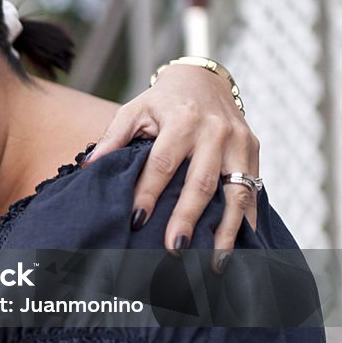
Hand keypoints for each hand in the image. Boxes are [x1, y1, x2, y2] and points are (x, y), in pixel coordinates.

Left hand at [86, 64, 258, 256]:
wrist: (203, 80)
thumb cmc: (162, 102)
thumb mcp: (133, 110)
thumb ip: (112, 138)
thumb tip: (88, 166)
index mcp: (182, 121)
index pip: (163, 164)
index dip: (149, 193)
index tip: (136, 220)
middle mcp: (215, 132)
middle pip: (201, 183)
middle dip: (187, 218)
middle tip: (173, 249)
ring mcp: (239, 143)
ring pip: (236, 192)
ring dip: (226, 230)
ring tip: (215, 262)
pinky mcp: (254, 151)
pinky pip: (254, 191)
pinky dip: (248, 221)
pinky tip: (241, 246)